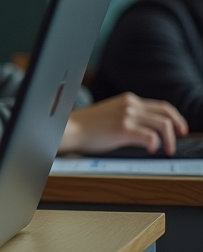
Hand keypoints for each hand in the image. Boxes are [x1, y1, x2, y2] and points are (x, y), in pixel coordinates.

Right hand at [61, 92, 187, 154]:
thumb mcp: (111, 112)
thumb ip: (129, 115)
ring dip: (170, 140)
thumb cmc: (87, 125)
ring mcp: (127, 116)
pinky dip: (156, 145)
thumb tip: (148, 129)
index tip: (180, 129)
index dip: (176, 118)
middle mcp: (130, 105)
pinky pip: (151, 137)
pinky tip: (151, 151)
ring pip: (163, 125)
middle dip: (178, 128)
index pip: (162, 106)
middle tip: (180, 139)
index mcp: (129, 100)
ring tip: (167, 150)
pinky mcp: (123, 129)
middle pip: (167, 114)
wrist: (70, 128)